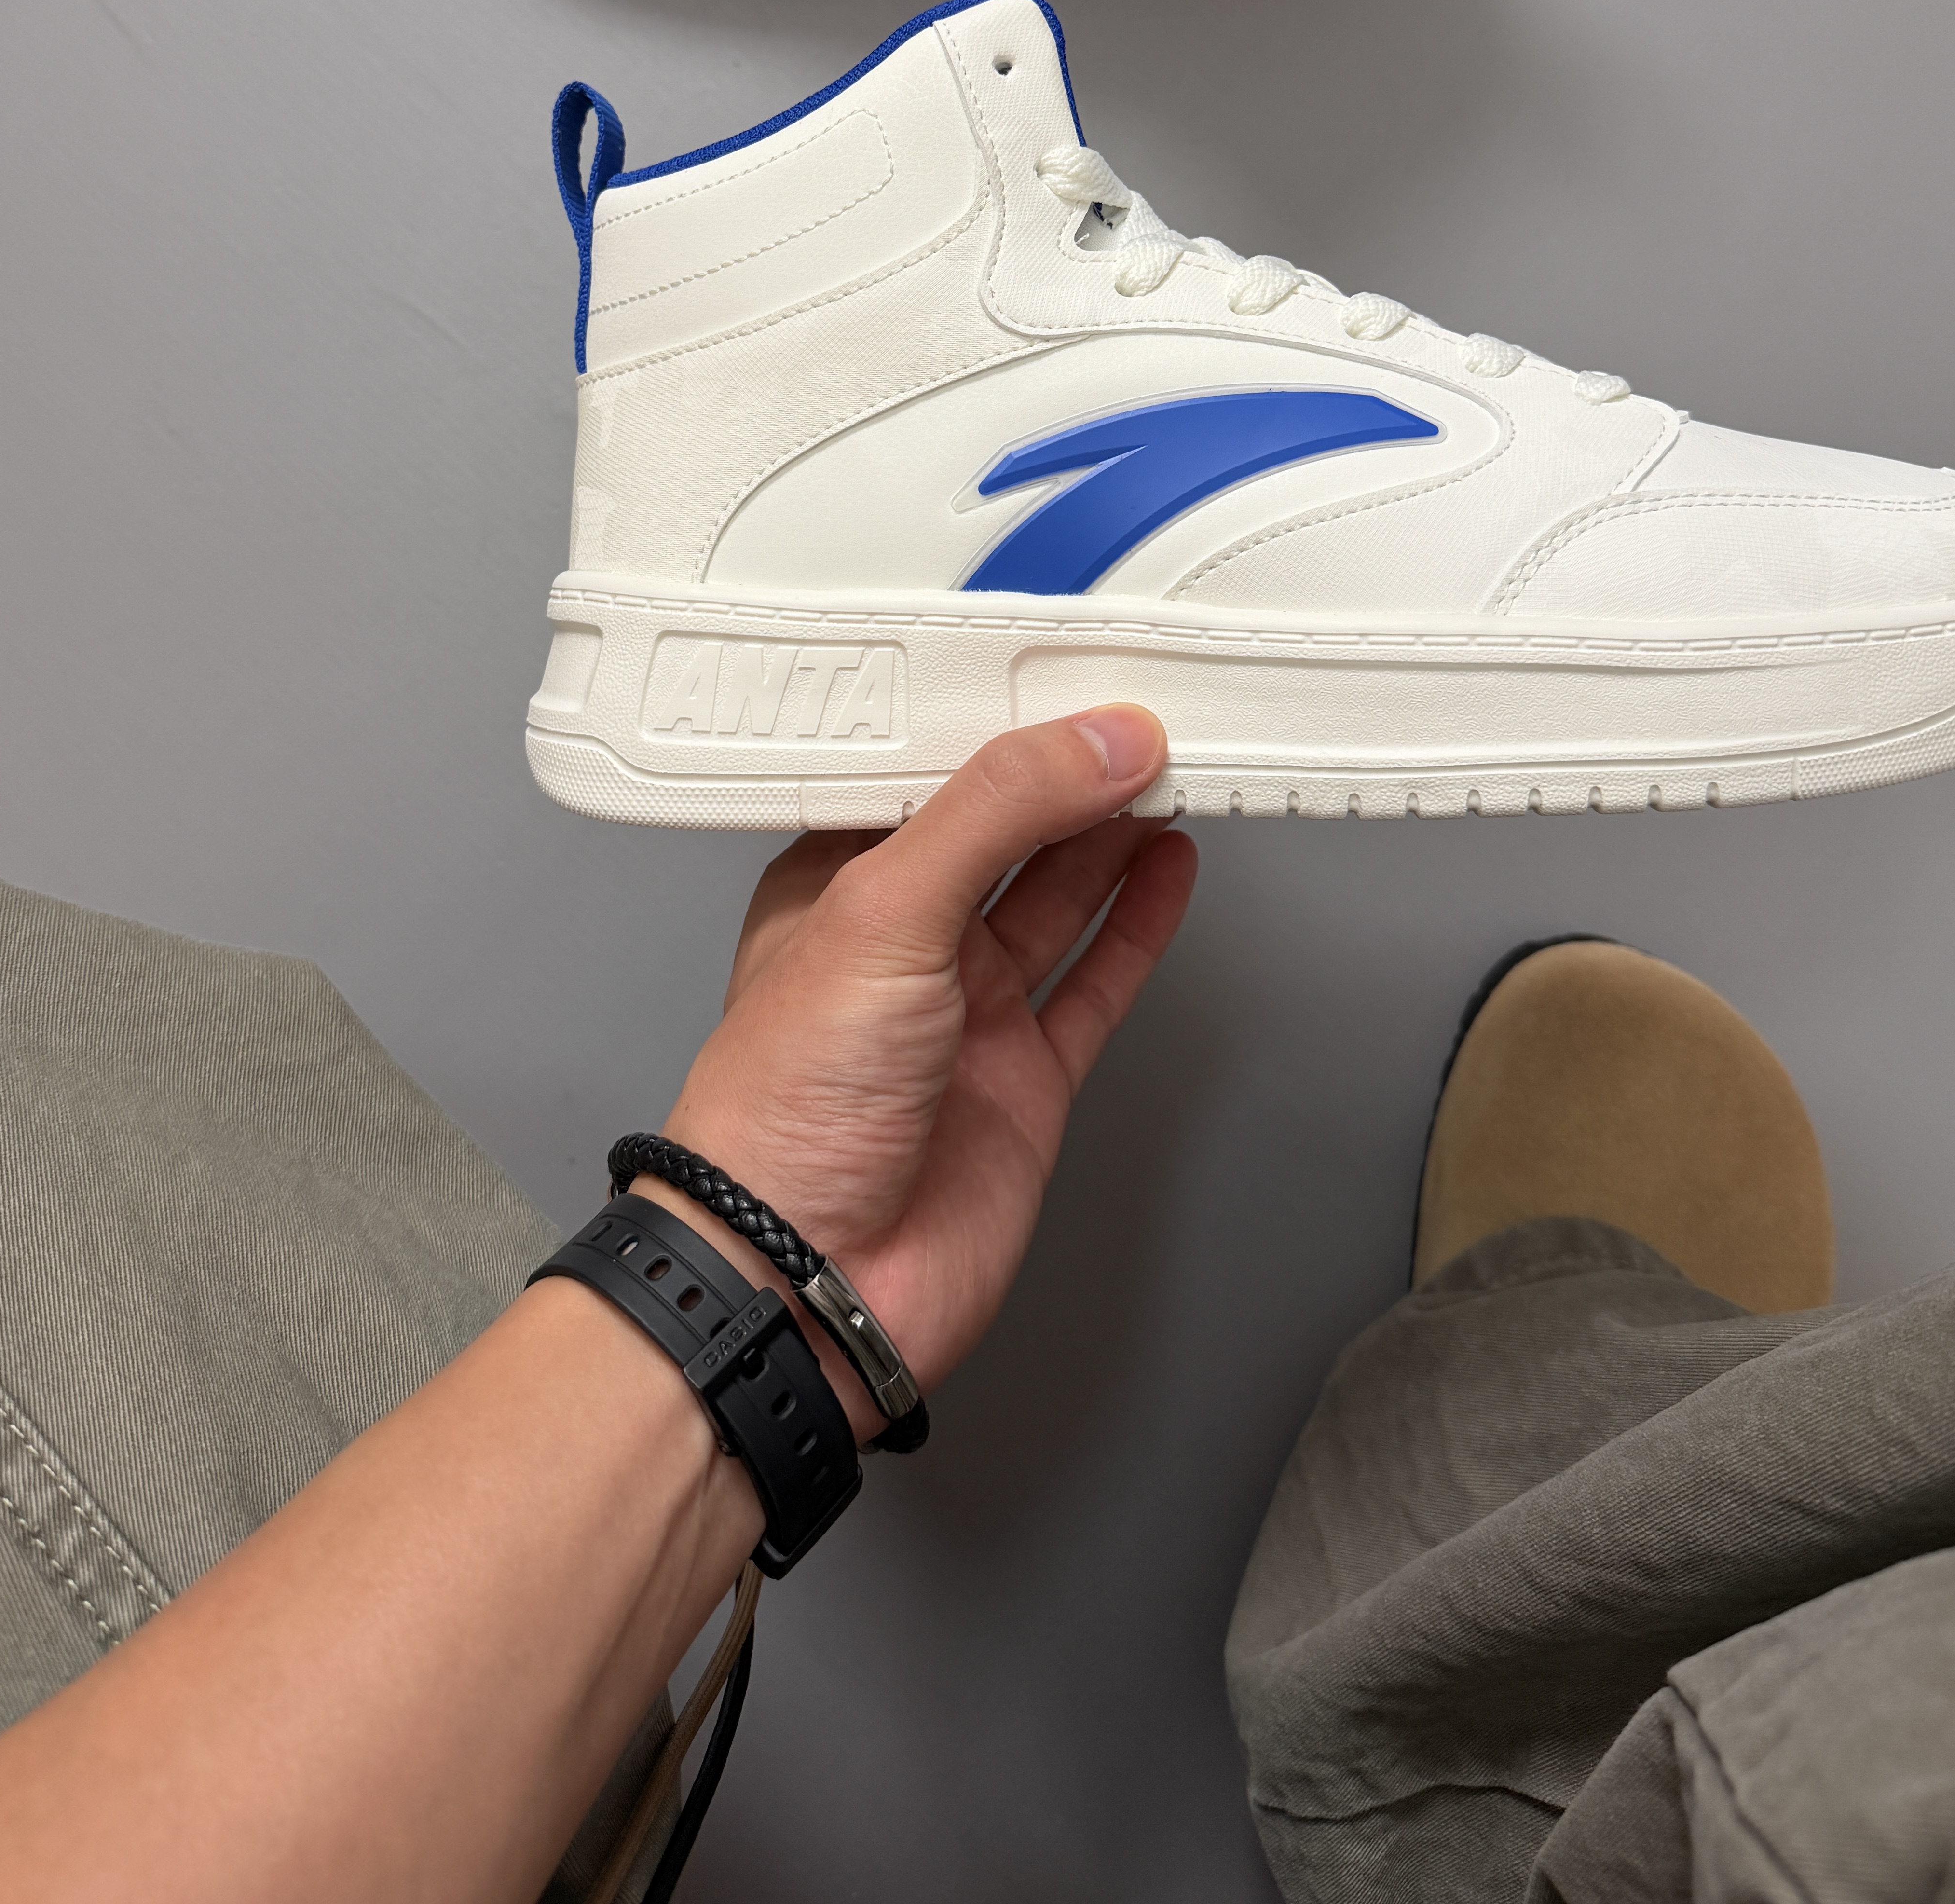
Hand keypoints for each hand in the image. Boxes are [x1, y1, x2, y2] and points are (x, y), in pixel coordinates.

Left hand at [654, 707, 1195, 1410]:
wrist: (807, 1281)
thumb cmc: (784, 1112)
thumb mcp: (883, 913)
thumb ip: (996, 815)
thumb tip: (1093, 740)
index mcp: (835, 890)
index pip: (925, 776)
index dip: (994, 723)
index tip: (1064, 673)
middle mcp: (900, 946)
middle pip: (1003, 832)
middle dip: (1068, 772)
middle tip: (1140, 713)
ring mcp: (965, 1014)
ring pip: (1057, 898)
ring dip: (1112, 834)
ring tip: (1169, 766)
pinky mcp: (1023, 1080)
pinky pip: (1094, 983)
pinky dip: (1138, 924)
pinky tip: (1170, 869)